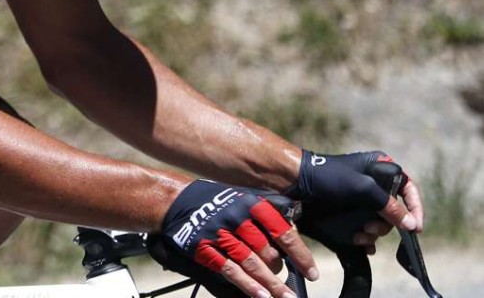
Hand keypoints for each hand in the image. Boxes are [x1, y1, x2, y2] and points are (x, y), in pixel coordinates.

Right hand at [151, 179, 316, 297]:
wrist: (174, 201)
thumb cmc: (211, 199)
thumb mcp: (242, 196)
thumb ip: (266, 212)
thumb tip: (292, 232)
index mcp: (251, 204)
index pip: (283, 232)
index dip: (300, 255)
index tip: (310, 271)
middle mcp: (238, 219)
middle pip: (268, 252)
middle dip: (280, 271)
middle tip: (287, 282)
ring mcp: (221, 235)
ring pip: (253, 265)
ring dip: (271, 285)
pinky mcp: (206, 249)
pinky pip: (231, 271)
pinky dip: (248, 286)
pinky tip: (260, 296)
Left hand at [289, 150, 424, 253]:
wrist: (296, 183)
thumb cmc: (328, 178)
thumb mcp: (362, 188)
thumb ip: (389, 205)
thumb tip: (412, 224)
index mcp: (379, 167)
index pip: (408, 188)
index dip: (415, 207)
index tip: (416, 227)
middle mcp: (373, 182)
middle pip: (394, 210)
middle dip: (385, 223)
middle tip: (370, 229)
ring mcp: (361, 198)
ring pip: (380, 221)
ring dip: (373, 232)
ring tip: (360, 235)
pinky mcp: (350, 210)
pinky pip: (366, 227)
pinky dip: (365, 237)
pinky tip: (361, 243)